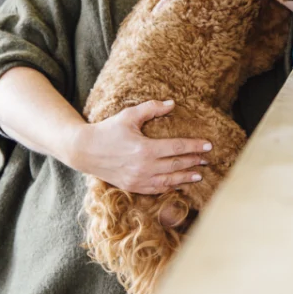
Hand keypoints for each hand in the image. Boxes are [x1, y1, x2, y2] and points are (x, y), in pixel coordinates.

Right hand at [69, 100, 211, 193]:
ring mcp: (138, 180)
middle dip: (194, 161)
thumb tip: (172, 104)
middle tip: (208, 159)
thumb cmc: (107, 130)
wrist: (84, 151)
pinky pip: (156, 189)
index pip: (177, 148)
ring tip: (199, 174)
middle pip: (176, 165)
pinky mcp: (132, 187)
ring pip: (169, 180)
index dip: (194, 146)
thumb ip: (151, 109)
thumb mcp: (129, 115)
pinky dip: (170, 186)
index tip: (208, 145)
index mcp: (145, 149)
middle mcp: (143, 167)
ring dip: (186, 177)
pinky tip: (178, 183)